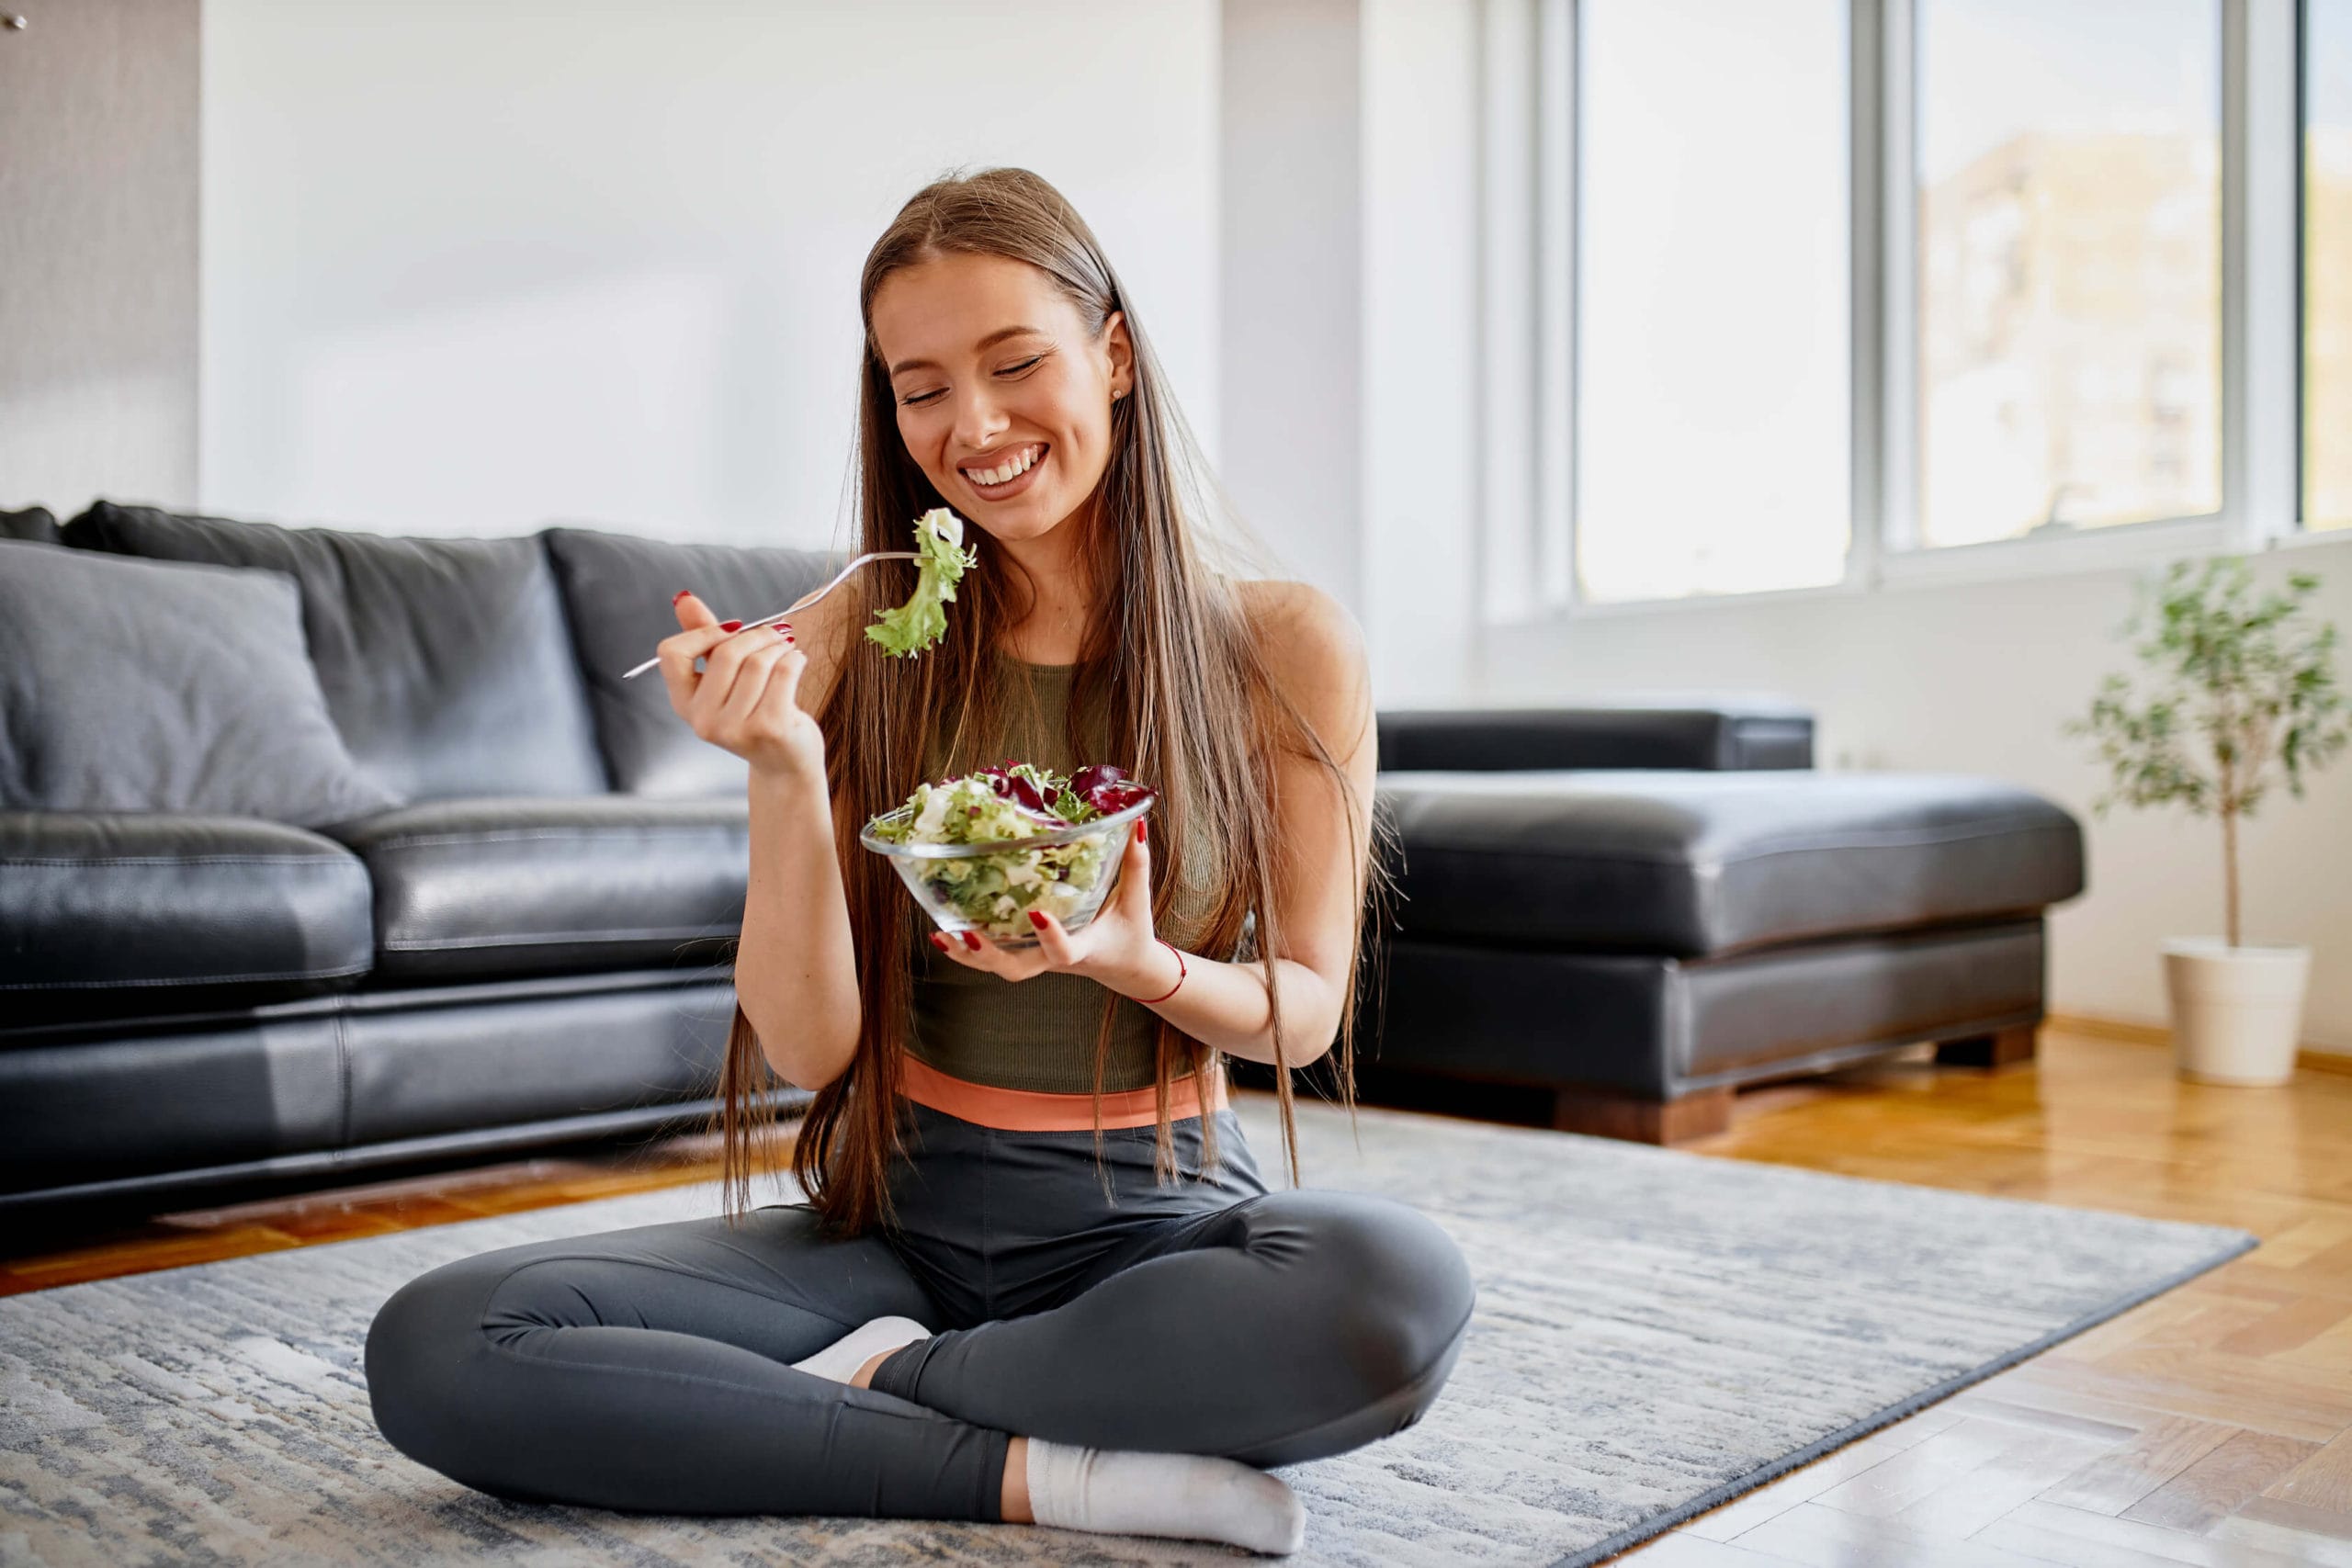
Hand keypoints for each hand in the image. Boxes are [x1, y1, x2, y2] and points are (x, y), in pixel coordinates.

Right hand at [655, 591, 823, 785]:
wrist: (784, 763)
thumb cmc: (754, 711)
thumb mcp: (724, 677)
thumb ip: (703, 637)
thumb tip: (683, 598)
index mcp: (684, 704)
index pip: (672, 652)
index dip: (704, 632)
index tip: (732, 630)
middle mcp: (702, 720)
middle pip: (725, 652)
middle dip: (756, 635)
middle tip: (775, 634)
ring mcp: (734, 729)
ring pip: (758, 662)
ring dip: (779, 647)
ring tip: (787, 651)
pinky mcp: (768, 729)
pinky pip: (783, 672)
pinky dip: (795, 659)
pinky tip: (797, 662)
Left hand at [927, 820, 1179, 999]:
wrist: (1124, 966)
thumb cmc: (1131, 931)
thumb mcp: (1137, 899)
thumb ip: (1135, 863)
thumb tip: (1134, 823)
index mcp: (1085, 948)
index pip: (1065, 951)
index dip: (1050, 936)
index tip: (1036, 912)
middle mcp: (1054, 961)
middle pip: (1016, 968)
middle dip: (989, 955)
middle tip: (966, 934)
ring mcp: (1038, 960)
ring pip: (998, 967)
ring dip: (968, 956)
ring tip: (943, 934)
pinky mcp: (1028, 954)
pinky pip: (993, 958)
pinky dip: (967, 950)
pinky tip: (944, 932)